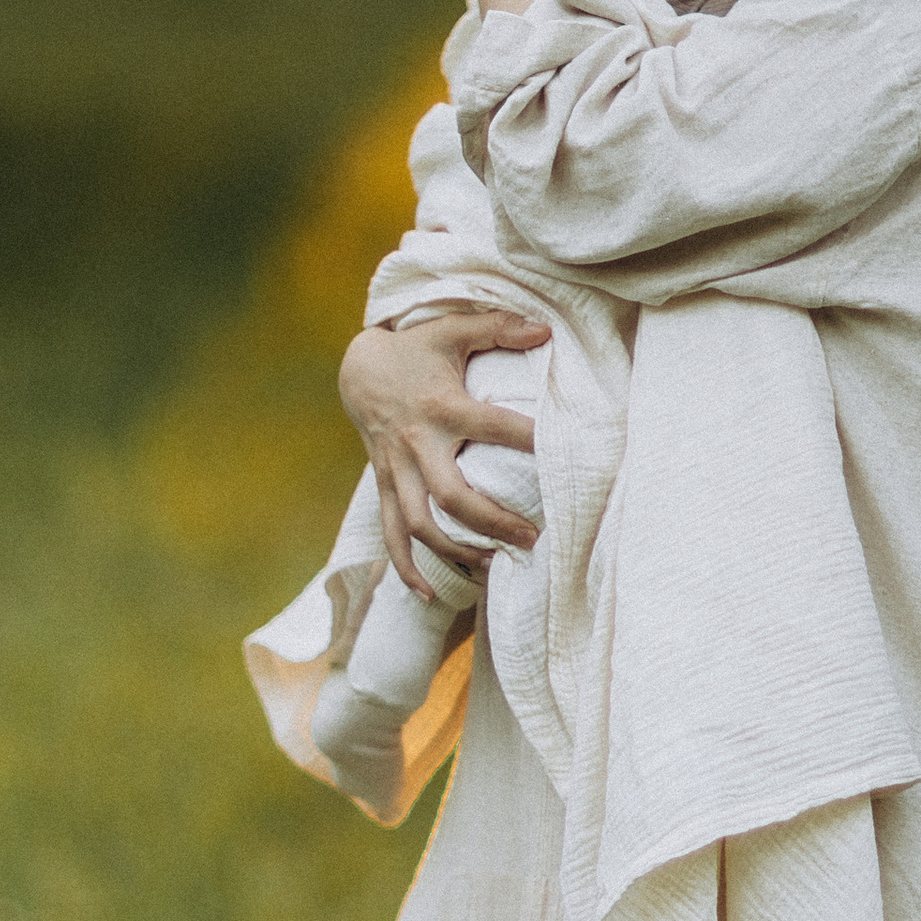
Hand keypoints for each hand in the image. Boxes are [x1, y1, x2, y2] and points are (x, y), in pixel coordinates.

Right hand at [340, 306, 548, 592]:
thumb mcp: (452, 328)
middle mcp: (417, 443)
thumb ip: (498, 326)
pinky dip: (405, 568)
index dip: (528, 439)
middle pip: (452, 496)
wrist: (357, 368)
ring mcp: (396, 470)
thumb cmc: (415, 348)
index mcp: (441, 405)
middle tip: (533, 537)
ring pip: (420, 524)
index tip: (563, 457)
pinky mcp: (383, 486)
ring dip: (455, 551)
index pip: (493, 425)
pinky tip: (429, 594)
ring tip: (494, 565)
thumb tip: (545, 329)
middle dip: (493, 522)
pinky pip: (391, 534)